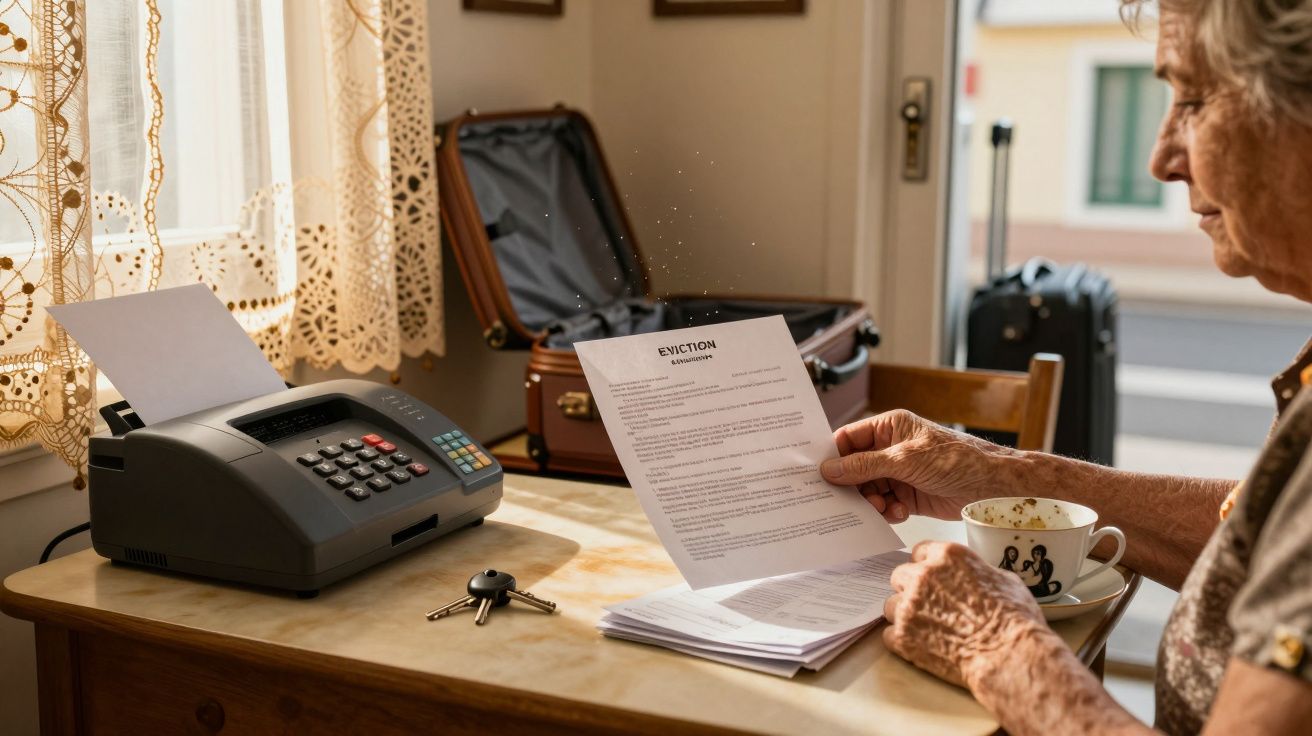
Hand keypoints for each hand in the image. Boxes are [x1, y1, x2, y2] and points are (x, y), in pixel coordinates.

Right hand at [820, 409, 1021, 522]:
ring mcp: (899, 473)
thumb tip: (829, 469)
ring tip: (882, 508)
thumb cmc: (956, 459)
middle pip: (855, 468)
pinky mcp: (908, 495)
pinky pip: (884, 505)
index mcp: (889, 428)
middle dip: (853, 486)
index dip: (834, 456)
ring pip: (868, 490)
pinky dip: (887, 512)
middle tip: (851, 500)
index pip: (849, 439)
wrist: (991, 487)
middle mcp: (891, 449)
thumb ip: (864, 465)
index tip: (820, 475)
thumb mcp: (904, 460)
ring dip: (871, 502)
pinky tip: (899, 511)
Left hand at [882, 541, 1045, 687]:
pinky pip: (889, 635)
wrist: (1009, 656)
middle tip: (928, 605)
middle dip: (911, 589)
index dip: (927, 566)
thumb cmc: (1015, 619)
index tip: (931, 577)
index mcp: (948, 556)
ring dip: (905, 615)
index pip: (921, 551)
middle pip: (900, 576)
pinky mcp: (903, 636)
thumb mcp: (1004, 580)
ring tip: (926, 629)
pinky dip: (902, 641)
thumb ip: (976, 573)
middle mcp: (923, 576)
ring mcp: (909, 606)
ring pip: (891, 605)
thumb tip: (974, 577)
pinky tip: (921, 646)